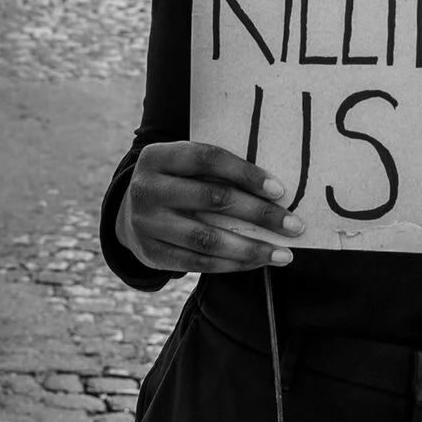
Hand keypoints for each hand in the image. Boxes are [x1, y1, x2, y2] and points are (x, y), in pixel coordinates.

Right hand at [117, 141, 303, 274]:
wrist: (128, 214)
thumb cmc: (176, 183)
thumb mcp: (184, 167)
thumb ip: (217, 172)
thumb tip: (276, 192)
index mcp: (158, 157)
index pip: (207, 159)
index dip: (245, 173)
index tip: (279, 190)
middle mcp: (147, 188)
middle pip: (212, 199)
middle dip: (259, 213)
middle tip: (293, 225)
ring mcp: (146, 223)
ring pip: (206, 238)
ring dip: (250, 248)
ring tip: (283, 254)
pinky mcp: (150, 253)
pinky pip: (197, 262)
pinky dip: (231, 264)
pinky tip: (257, 262)